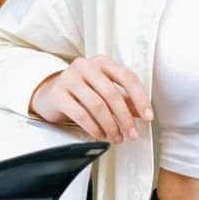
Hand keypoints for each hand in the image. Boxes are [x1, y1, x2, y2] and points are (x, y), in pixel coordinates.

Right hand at [29, 55, 152, 143]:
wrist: (50, 94)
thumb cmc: (83, 92)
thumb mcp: (105, 91)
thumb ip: (124, 99)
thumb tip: (142, 113)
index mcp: (103, 62)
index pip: (127, 78)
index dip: (140, 99)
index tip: (148, 117)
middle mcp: (86, 66)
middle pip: (112, 94)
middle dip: (125, 118)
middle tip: (132, 134)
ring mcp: (69, 78)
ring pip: (97, 105)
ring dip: (110, 126)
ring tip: (116, 137)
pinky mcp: (57, 94)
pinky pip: (80, 114)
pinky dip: (94, 128)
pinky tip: (100, 135)